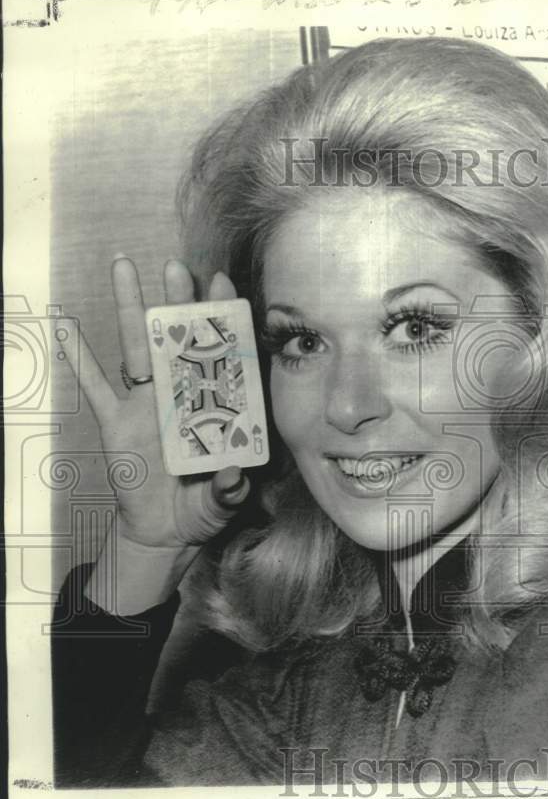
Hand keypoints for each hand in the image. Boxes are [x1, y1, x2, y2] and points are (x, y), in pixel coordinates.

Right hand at [58, 256, 252, 549]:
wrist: (166, 532)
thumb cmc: (204, 508)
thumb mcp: (223, 501)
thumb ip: (229, 489)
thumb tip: (233, 476)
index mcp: (215, 406)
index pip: (222, 355)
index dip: (222, 320)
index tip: (221, 283)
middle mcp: (182, 395)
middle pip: (179, 340)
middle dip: (177, 303)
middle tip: (176, 266)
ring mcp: (146, 404)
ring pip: (137, 347)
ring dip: (130, 308)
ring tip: (124, 266)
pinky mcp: (115, 421)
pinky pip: (94, 385)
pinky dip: (79, 357)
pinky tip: (64, 325)